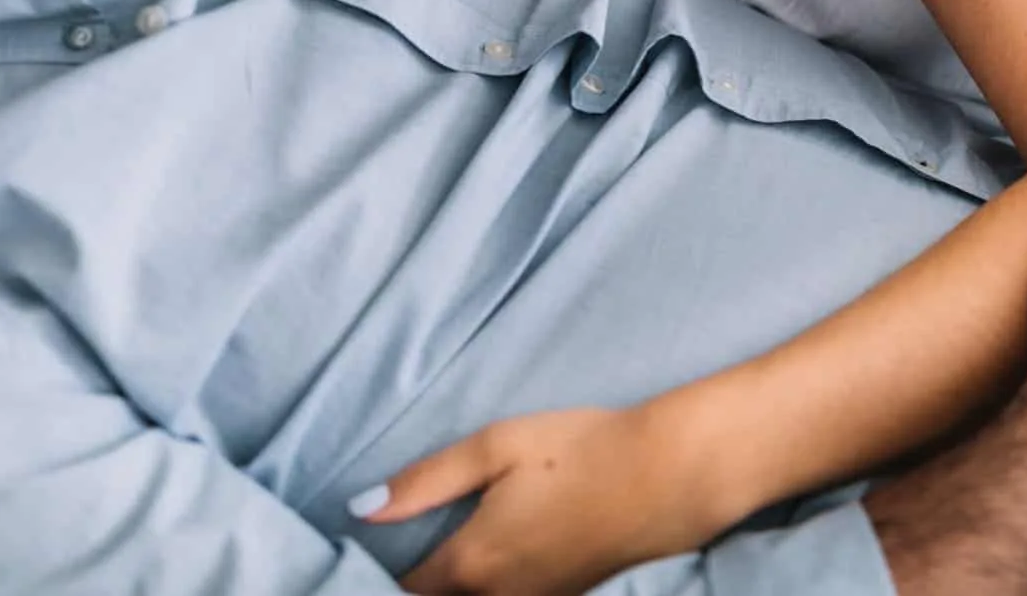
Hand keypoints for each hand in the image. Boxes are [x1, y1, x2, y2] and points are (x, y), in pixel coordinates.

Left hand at [351, 407, 709, 595]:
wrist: (671, 476)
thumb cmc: (582, 449)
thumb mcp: (496, 446)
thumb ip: (425, 481)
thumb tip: (361, 508)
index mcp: (472, 562)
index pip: (402, 594)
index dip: (374, 581)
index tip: (355, 564)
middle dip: (416, 591)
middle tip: (395, 563)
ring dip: (456, 590)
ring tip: (441, 564)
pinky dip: (493, 591)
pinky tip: (498, 562)